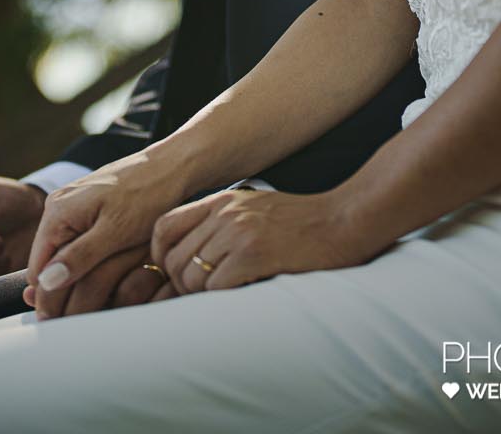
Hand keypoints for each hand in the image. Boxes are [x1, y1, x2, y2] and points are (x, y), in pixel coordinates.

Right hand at [25, 155, 185, 319]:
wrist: (172, 166)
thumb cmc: (148, 195)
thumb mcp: (115, 232)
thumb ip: (79, 257)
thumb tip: (45, 284)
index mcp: (58, 212)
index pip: (38, 271)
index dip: (51, 298)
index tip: (69, 320)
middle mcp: (58, 207)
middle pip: (48, 264)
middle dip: (63, 289)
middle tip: (86, 314)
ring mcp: (71, 207)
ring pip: (63, 255)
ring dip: (76, 276)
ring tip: (99, 296)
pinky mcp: (87, 209)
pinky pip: (77, 243)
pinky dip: (87, 260)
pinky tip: (105, 272)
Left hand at [152, 187, 368, 293]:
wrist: (342, 221)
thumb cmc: (300, 223)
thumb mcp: (254, 210)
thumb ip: (222, 225)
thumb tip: (193, 259)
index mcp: (221, 201)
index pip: (164, 227)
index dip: (158, 256)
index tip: (172, 274)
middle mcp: (225, 213)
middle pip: (173, 260)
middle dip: (181, 287)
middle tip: (203, 296)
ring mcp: (238, 231)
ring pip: (191, 278)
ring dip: (202, 297)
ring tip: (226, 295)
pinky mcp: (254, 253)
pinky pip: (216, 287)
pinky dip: (222, 299)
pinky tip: (242, 293)